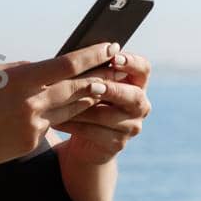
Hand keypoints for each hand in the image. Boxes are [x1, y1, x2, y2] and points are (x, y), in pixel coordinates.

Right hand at [0, 42, 120, 171]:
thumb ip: (24, 70)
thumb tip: (49, 68)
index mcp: (22, 80)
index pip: (68, 65)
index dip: (93, 55)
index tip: (110, 46)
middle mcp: (32, 103)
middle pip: (79, 87)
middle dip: (101, 76)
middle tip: (117, 66)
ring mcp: (34, 125)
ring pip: (72, 108)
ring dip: (88, 96)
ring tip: (102, 85)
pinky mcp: (32, 142)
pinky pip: (53, 125)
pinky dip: (59, 115)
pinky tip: (62, 109)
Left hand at [53, 49, 151, 165]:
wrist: (84, 141)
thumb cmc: (85, 101)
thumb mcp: (89, 83)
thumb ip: (90, 71)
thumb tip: (75, 56)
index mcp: (137, 83)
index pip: (143, 68)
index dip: (131, 62)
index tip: (114, 57)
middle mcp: (140, 105)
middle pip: (134, 96)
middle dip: (112, 90)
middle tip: (92, 86)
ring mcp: (131, 127)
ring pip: (109, 116)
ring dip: (84, 108)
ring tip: (61, 102)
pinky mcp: (117, 144)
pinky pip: (95, 133)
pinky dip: (75, 125)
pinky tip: (56, 121)